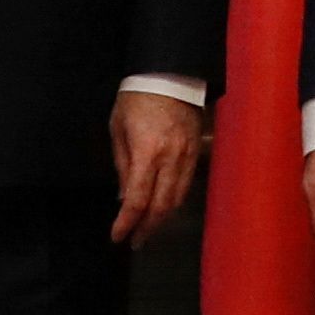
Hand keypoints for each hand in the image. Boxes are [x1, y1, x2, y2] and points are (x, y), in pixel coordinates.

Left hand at [111, 90, 205, 246]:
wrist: (170, 73)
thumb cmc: (137, 98)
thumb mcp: (118, 129)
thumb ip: (122, 165)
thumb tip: (123, 197)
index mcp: (147, 151)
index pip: (136, 199)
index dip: (126, 222)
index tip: (117, 236)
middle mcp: (171, 158)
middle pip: (161, 205)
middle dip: (147, 227)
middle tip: (135, 241)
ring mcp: (188, 156)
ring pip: (177, 199)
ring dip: (162, 218)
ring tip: (148, 229)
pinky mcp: (197, 151)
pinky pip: (187, 185)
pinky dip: (175, 201)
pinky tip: (164, 208)